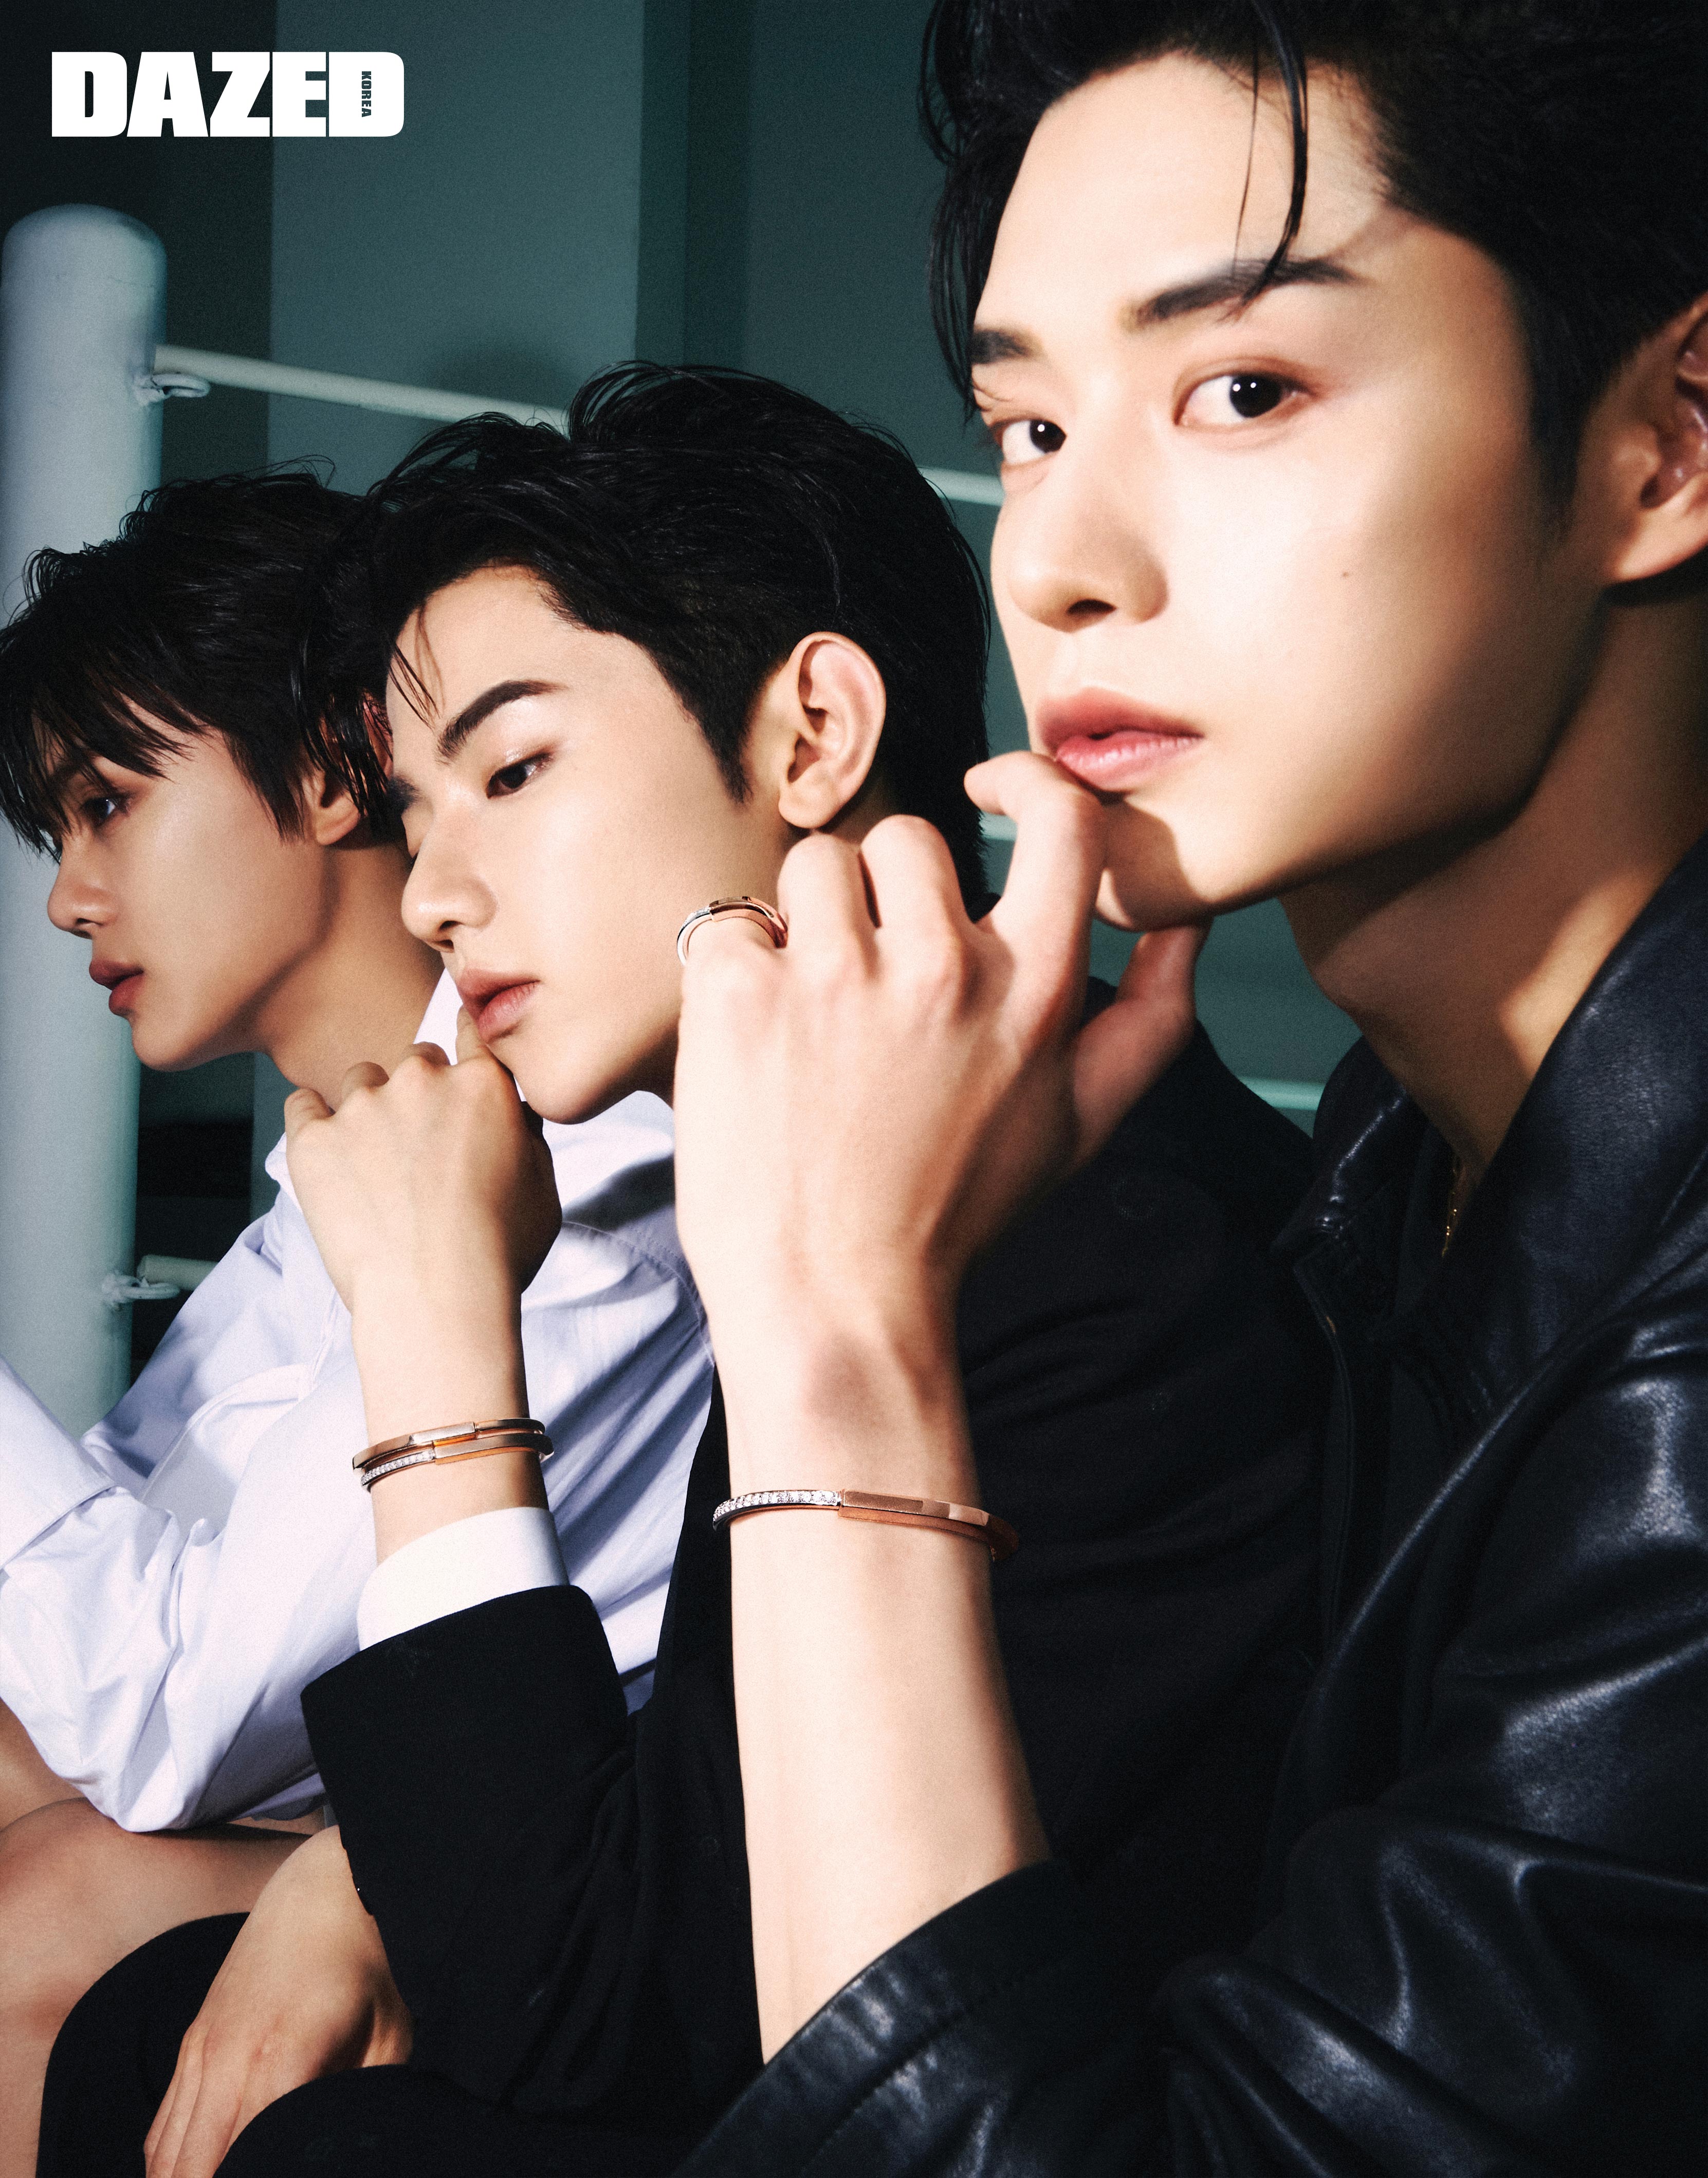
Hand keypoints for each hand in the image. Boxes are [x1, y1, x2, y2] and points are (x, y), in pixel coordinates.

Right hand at [144, 1829, 409, 2177]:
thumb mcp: (390, 2038)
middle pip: (191, 2172)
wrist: (324, 1889)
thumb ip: (368, 2105)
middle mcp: (227, 2062)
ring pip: (164, 2158)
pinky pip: (161, 2129)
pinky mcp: (192, 2045)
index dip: (259, 2177)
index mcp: (281, 2061)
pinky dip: (170, 2166)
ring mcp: (201, 2052)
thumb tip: (360, 2153)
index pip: (247, 2161)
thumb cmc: (368, 1965)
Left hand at [284, 1011, 559, 1441]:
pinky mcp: (313, 1140)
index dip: (465, 1042)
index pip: (471, 1032)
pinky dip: (312, 1121)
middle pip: (417, 1059)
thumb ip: (524, 1133)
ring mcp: (363, 1107)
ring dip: (369, 1108)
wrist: (436, 1296)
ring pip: (361, 1080)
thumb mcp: (542, 1186)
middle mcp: (422, 1080)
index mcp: (483, 1085)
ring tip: (375, 1164)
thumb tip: (510, 1111)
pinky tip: (328, 1153)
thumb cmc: (501, 1252)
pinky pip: (301, 1104)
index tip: (456, 1056)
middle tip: (422, 1144)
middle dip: (420, 1092)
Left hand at [673, 753, 1203, 1432]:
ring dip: (806, 924)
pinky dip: (734, 976)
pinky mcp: (738, 992)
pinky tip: (754, 1049)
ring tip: (810, 1020)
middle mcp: (942, 966)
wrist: (833, 1303)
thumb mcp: (1082, 1125)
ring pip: (814, 864)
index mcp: (1036, 988)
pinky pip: (732, 922)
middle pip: (909, 837)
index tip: (991, 784)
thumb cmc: (955, 1214)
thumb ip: (1151, 1016)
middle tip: (870, 989)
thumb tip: (1189, 921)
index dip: (1028, 778)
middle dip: (884, 896)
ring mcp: (834, 974)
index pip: (1061, 819)